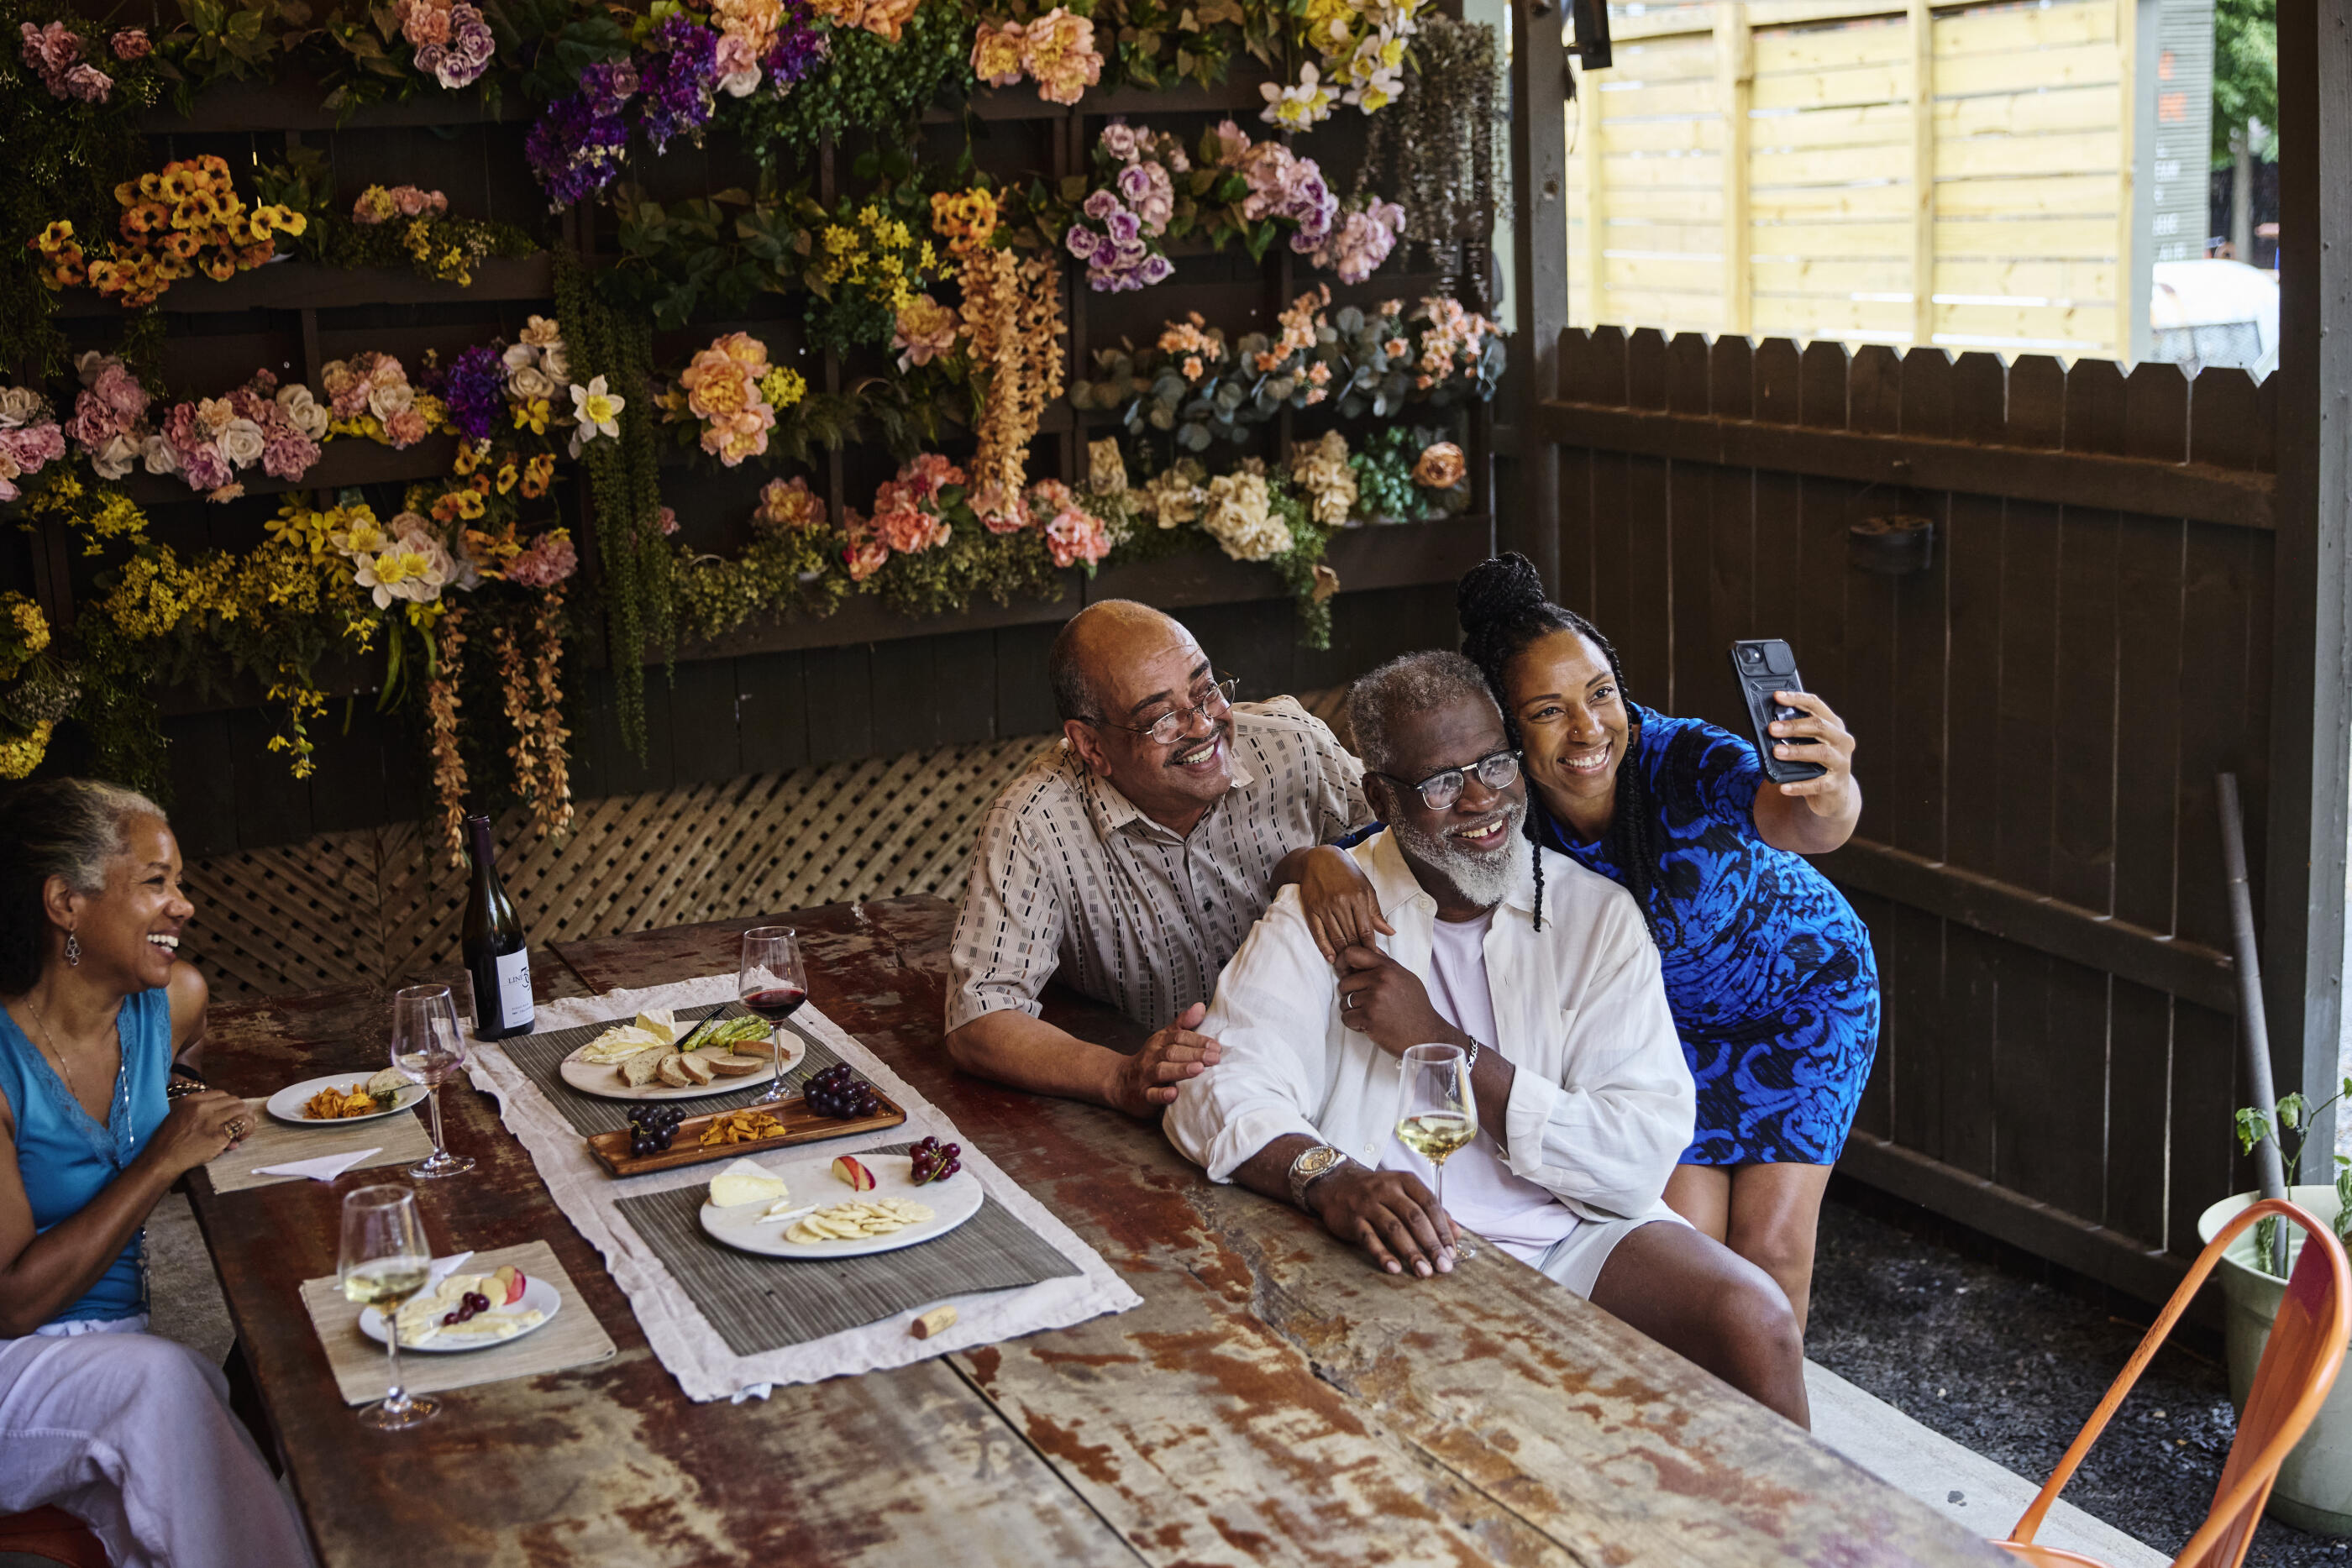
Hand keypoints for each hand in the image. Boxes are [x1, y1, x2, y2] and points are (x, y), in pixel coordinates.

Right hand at [149, 1089, 253, 1176]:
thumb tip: (223, 1118)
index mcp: (191, 1100)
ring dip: (246, 1121)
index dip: (229, 1105)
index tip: (230, 1116)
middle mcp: (202, 1107)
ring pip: (241, 1110)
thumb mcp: (178, 1116)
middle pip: (234, 1101)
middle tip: (240, 1126)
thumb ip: (200, 1113)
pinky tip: (240, 1139)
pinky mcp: (217, 1134)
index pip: (221, 1094)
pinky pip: (242, 1124)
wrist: (161, 1160)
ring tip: (241, 1133)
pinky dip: (247, 1130)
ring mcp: (210, 1120)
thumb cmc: (169, 1142)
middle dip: (241, 1112)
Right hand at [1108, 1003, 1223, 1115]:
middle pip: (1172, 1052)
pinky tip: (1174, 1093)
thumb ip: (1183, 1024)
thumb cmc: (1150, 1060)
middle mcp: (1151, 1056)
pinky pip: (1151, 1094)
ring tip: (1199, 1069)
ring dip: (1181, 1069)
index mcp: (1159, 1041)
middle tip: (1214, 1058)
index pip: (1179, 1036)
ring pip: (1162, 1070)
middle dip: (1195, 1054)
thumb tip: (1200, 1006)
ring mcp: (1145, 1076)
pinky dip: (1162, 1094)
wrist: (1120, 1082)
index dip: (1198, 1040)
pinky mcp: (1142, 1095)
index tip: (1216, 1046)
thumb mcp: (1164, 1038)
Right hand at [1297, 846, 1393, 963]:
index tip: (1374, 958)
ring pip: (1336, 936)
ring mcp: (1324, 906)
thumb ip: (1375, 912)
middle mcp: (1340, 902)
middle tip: (1363, 966)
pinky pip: (1318, 933)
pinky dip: (1325, 947)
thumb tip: (1390, 933)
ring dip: (1343, 952)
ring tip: (1349, 964)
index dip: (1370, 946)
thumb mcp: (1365, 887)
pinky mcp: (1311, 909)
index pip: (1365, 929)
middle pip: (1351, 935)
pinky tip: (1331, 957)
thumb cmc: (1345, 873)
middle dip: (1358, 952)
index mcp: (1357, 896)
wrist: (1318, 859)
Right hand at [1308, 1164, 1456, 1276]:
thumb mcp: (1405, 1193)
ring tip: (1424, 1271)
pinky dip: (1382, 1254)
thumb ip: (1431, 1212)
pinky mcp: (1352, 1218)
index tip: (1451, 1252)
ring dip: (1411, 1252)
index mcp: (1405, 1181)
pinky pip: (1368, 1238)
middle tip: (1443, 1267)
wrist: (1337, 1184)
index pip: (1430, 1205)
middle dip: (1431, 1244)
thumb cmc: (1378, 1193)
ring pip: (1393, 1228)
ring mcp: (1368, 1203)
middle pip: (1414, 1217)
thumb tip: (1458, 1234)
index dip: (1443, 1229)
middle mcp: (1387, 1189)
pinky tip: (1394, 1268)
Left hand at [1335, 944, 1462, 1059]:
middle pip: (1344, 982)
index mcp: (1388, 968)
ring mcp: (1374, 999)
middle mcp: (1380, 980)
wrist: (1426, 1035)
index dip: (1342, 963)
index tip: (1343, 973)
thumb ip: (1385, 964)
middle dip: (1350, 995)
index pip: (1352, 953)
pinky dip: (1355, 1024)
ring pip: (1344, 1002)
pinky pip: (1346, 1018)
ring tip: (1372, 1015)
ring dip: (1353, 1011)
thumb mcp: (1405, 978)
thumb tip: (1368, 949)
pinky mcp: (1369, 1018)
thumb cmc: (1416, 1008)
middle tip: (1366, 1004)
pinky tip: (1370, 1025)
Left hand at [1769, 690, 1858, 811]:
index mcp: (1833, 725)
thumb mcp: (1809, 743)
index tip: (1777, 696)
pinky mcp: (1836, 784)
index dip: (1796, 698)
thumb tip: (1767, 724)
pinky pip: (1816, 784)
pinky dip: (1799, 785)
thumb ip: (1794, 733)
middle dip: (1793, 726)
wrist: (1836, 794)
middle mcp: (1841, 740)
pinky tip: (1783, 787)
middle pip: (1818, 726)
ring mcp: (1841, 762)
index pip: (1816, 705)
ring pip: (1820, 752)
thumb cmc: (1816, 762)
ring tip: (1776, 752)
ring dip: (1796, 751)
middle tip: (1771, 728)